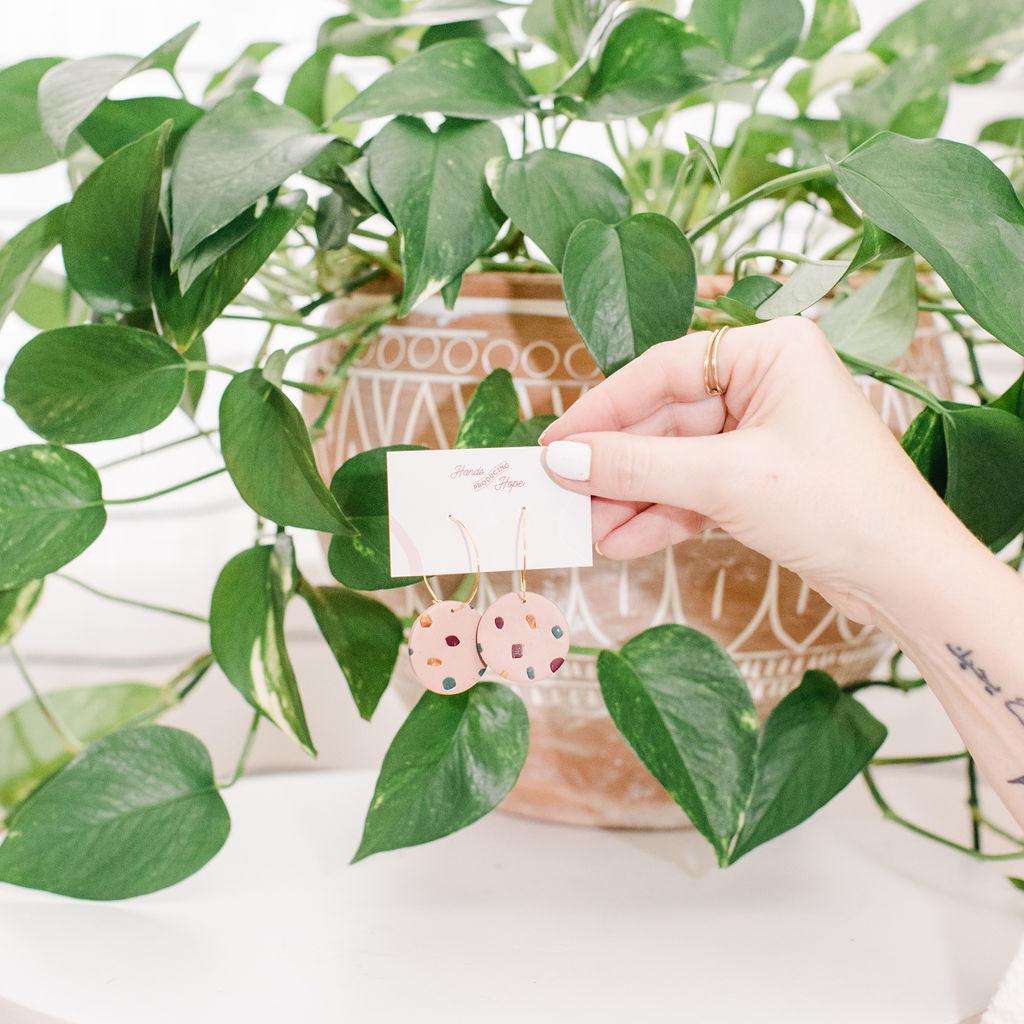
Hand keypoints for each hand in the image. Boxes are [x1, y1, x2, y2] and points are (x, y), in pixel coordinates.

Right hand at [541, 317, 977, 625]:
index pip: (662, 371)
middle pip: (664, 420)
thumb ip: (637, 466)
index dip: (602, 410)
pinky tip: (622, 541)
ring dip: (631, 498)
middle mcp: (764, 383)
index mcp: (768, 352)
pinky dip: (660, 516)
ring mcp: (761, 433)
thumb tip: (564, 459)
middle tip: (561, 495)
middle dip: (615, 467)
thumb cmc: (836, 504)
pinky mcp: (760, 479)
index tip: (555, 444)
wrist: (905, 578)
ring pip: (674, 460)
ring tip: (586, 530)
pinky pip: (694, 489)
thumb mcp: (724, 479)